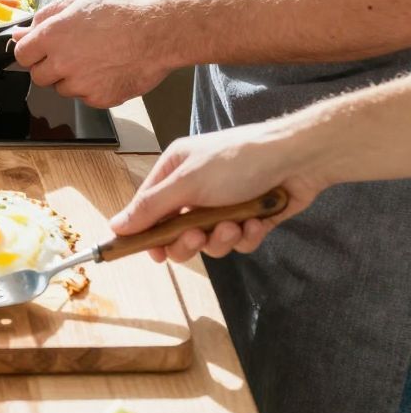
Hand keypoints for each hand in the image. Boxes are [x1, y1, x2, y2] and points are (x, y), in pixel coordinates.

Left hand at [11, 0, 177, 103]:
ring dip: (72, 77)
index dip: (32, 50)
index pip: (22, 54)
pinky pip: (86, 97)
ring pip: (62, 88)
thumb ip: (46, 16)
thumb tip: (23, 31)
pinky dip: (94, 87)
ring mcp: (81, 84)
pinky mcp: (100, 98)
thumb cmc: (124, 9)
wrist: (160, 30)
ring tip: (96, 57)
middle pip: (39, 76)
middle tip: (72, 51)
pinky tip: (109, 68)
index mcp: (53, 36)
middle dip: (50, 65)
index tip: (41, 48)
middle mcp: (63, 63)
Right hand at [106, 123, 323, 262]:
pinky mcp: (249, 218)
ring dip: (222, 237)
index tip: (152, 254)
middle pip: (177, 232)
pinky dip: (246, 235)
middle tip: (197, 236)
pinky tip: (256, 220)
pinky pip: (238, 241)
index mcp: (175, 172)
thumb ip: (151, 208)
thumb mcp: (188, 183)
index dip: (148, 233)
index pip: (148, 208)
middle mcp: (196, 189)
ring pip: (209, 241)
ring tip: (236, 223)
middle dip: (189, 240)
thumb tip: (115, 226)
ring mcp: (224, 204)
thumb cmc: (239, 160)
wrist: (298, 159)